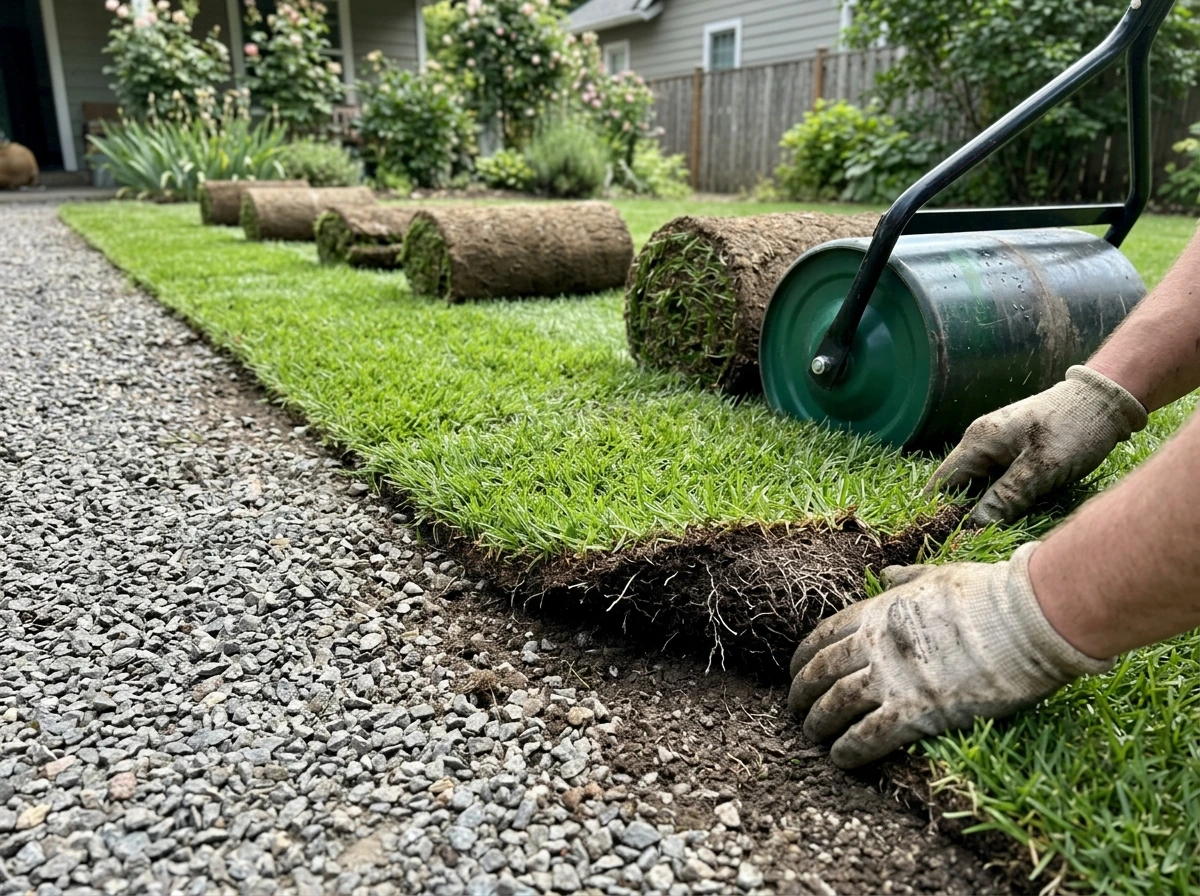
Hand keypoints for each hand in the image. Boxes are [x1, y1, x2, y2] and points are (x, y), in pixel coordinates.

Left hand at [787, 544, 1113, 768]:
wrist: (1025, 620)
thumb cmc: (988, 593)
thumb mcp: (937, 574)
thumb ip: (907, 576)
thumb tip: (887, 570)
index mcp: (879, 610)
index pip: (824, 636)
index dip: (803, 657)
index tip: (795, 671)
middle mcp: (875, 644)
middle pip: (822, 672)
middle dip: (802, 693)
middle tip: (796, 709)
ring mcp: (893, 678)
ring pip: (836, 705)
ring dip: (819, 723)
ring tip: (813, 735)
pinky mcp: (916, 711)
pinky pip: (868, 736)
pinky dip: (849, 750)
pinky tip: (839, 759)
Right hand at [927, 366, 1146, 526]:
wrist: (1106, 399)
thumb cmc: (1075, 428)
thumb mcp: (1042, 467)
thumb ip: (1006, 496)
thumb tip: (974, 525)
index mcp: (978, 441)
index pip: (943, 482)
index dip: (939, 511)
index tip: (945, 540)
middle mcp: (980, 441)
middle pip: (958, 485)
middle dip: (961, 513)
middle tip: (972, 544)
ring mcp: (997, 444)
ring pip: (978, 483)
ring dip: (983, 507)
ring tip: (989, 535)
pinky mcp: (1014, 450)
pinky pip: (996, 479)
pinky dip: (999, 497)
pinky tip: (1010, 515)